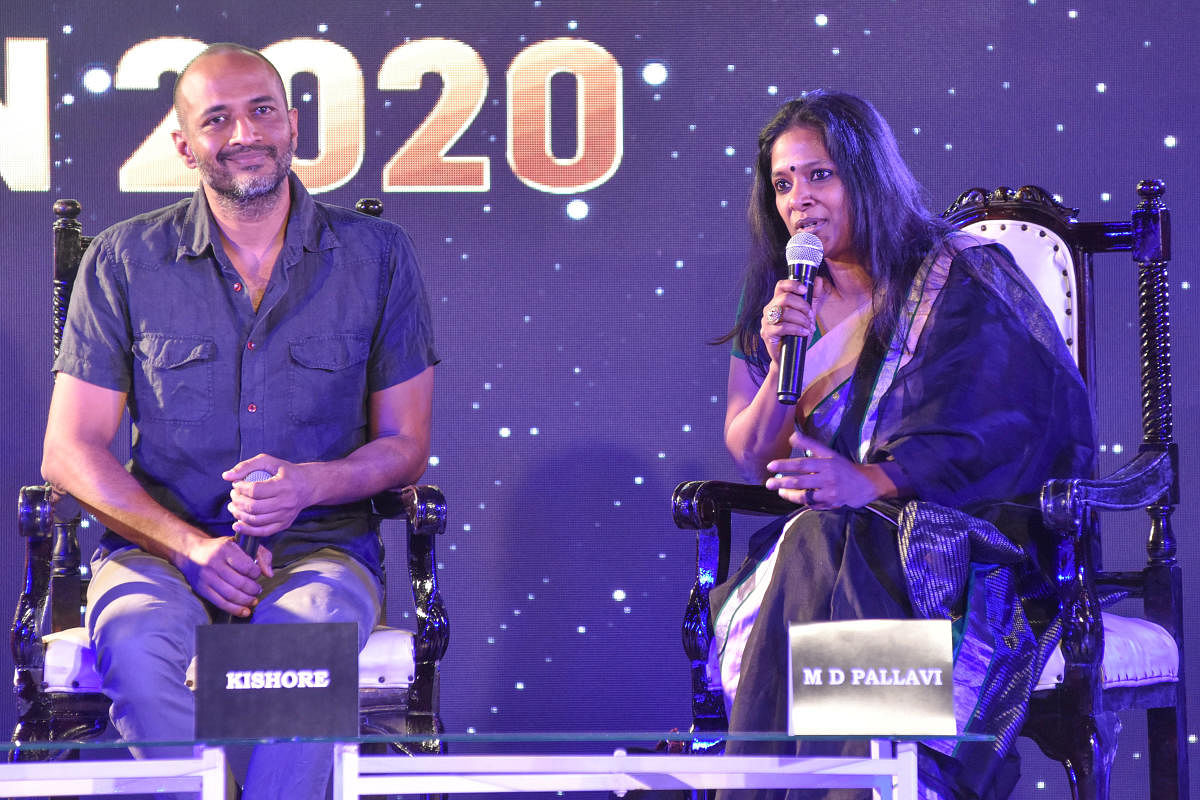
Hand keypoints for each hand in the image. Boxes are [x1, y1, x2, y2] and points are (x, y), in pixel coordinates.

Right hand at [176, 534, 271, 617]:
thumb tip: (269, 574)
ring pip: (231, 595)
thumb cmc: (221, 548)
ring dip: (246, 600)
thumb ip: (260, 554)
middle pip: (240, 583)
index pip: (247, 567)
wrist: (191, 552)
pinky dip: (235, 609)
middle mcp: (214, 563)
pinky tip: (245, 611)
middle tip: (258, 590)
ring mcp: (206, 578)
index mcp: (225, 549)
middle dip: (253, 589)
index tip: (257, 574)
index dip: (256, 574)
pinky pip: (221, 603)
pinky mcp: (202, 589)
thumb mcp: (240, 543)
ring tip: (253, 600)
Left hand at [222, 455, 314, 537]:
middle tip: (233, 495)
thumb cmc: (285, 472)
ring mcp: (286, 515)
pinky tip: (237, 524)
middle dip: (237, 501)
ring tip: (233, 506)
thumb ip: (246, 466)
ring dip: (239, 514)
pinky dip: (247, 530)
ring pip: (256, 520)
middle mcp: (286, 502)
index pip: (255, 490)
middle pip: (254, 507)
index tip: (236, 484)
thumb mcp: (268, 462)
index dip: (240, 488)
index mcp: (283, 485)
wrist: (308, 486)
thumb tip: (226, 476)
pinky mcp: (284, 524)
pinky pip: (263, 531)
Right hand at [760, 276, 823, 362]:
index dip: (792, 285)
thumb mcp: (808, 313)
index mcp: (777, 301)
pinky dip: (797, 329)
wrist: (790, 356)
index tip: (804, 290)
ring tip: (808, 326)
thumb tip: (817, 279)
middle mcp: (769, 309)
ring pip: (785, 313)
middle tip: (810, 315)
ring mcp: (766, 321)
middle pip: (784, 298)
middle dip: (802, 306)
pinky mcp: (767, 333)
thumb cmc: (797, 333)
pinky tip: (804, 332)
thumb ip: (813, 297)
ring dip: (801, 319)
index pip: (780, 286)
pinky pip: (783, 327)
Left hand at [764, 431, 883, 508]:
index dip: (785, 465)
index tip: (771, 466)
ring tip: (779, 492)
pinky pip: (812, 505)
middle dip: (782, 482)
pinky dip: (801, 502)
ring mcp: (830, 492)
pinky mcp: (831, 504)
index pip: (802, 464)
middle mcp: (828, 478)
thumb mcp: (829, 453)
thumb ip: (810, 444)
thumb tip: (792, 436)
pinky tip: (792, 498)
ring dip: (789, 495)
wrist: (865, 484)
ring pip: (805, 496)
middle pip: (801, 481)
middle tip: (768, 483)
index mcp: (827, 463)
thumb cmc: (843, 467)